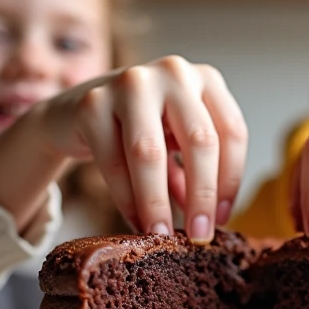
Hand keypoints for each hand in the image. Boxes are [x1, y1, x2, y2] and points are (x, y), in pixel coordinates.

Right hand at [44, 56, 246, 242]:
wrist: (76, 112)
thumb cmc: (140, 129)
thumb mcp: (178, 141)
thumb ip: (196, 170)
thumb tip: (212, 218)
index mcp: (206, 78)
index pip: (231, 132)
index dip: (229, 181)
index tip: (222, 219)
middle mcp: (173, 72)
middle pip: (199, 141)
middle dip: (201, 196)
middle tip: (199, 235)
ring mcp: (130, 82)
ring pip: (150, 153)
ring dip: (157, 203)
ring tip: (162, 235)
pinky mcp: (92, 102)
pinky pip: (113, 162)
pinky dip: (126, 199)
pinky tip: (135, 221)